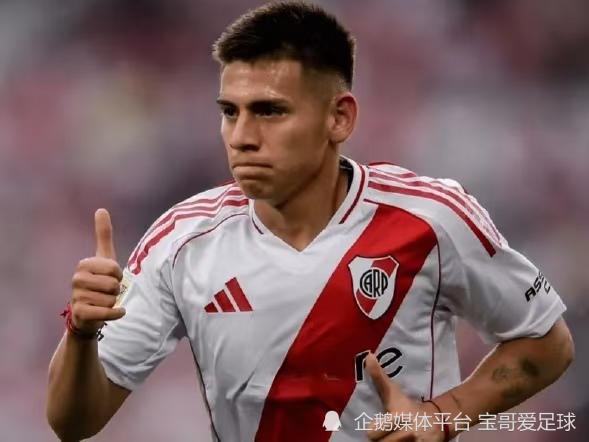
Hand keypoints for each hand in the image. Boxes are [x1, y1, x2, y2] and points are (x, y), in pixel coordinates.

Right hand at [70, 209, 125, 333]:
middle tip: (107, 292)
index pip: (115, 268)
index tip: (111, 278)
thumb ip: (103, 235)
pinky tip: (116, 312)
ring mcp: (76, 296)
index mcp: (84, 264)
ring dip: (114, 302)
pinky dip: (116, 313)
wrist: (89, 313)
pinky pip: (107, 312)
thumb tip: (101, 209)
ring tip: (104, 301)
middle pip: (114, 284)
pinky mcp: (80, 313)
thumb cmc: (99, 282)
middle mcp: (76, 279)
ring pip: (111, 298)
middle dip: (116, 290)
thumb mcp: (104, 258)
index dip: (118, 275)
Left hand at [366, 352, 445, 440]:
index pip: (373, 433)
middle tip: (385, 433)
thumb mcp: (394, 392)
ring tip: (392, 436)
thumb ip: (379, 377)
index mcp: (398, 418)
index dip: (372, 431)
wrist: (436, 421)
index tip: (373, 427)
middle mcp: (407, 433)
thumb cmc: (407, 406)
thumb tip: (368, 356)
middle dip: (381, 440)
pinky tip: (399, 441)